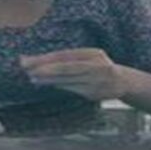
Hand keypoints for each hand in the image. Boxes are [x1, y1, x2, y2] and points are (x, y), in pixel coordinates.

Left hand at [20, 48, 134, 101]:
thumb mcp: (90, 57)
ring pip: (67, 80)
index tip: (30, 60)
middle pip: (66, 68)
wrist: (123, 82)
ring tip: (33, 77)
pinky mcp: (94, 94)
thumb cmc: (100, 66)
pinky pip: (72, 89)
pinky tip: (48, 84)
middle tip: (27, 69)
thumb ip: (71, 59)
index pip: (66, 56)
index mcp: (94, 54)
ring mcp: (96, 82)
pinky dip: (59, 86)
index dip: (47, 59)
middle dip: (45, 69)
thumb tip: (42, 61)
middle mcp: (97, 67)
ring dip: (49, 80)